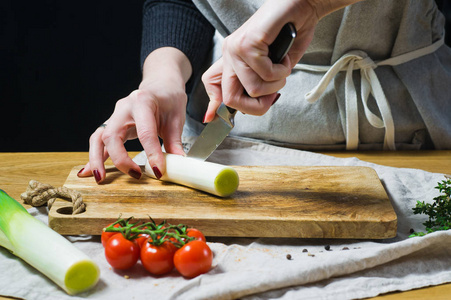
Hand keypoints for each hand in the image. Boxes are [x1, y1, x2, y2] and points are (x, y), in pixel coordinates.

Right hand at [78, 47, 191, 182]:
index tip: (158, 170)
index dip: (151, 153)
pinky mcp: (112, 125)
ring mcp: (115, 116)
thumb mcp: (177, 118)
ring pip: (98, 138)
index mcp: (143, 102)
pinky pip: (99, 141)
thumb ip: (175, 141)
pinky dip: (94, 157)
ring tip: (100, 178)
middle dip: (121, 158)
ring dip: (97, 159)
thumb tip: (178, 163)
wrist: (160, 85)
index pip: (145, 131)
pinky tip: (87, 171)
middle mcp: (124, 108)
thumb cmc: (168, 99)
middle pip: (112, 135)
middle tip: (136, 175)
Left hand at [201, 0, 362, 121]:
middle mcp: (229, 52)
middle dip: (256, 107)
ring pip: (253, 89)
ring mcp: (237, 47)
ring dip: (276, 85)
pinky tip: (285, 58)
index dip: (215, 106)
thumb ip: (256, 84)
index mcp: (232, 58)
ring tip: (283, 68)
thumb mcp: (271, 65)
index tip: (214, 120)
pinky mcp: (249, 42)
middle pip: (230, 98)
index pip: (211, 85)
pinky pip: (265, 73)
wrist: (302, 4)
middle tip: (273, 97)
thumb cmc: (290, 33)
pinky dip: (282, 71)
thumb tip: (242, 111)